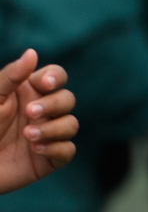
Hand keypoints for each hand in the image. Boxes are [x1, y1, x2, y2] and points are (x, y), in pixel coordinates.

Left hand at [0, 51, 75, 190]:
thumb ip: (11, 76)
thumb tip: (32, 53)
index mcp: (28, 93)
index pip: (56, 76)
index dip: (56, 77)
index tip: (45, 84)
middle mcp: (42, 112)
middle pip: (68, 99)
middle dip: (54, 105)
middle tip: (30, 113)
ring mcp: (48, 135)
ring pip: (71, 124)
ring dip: (53, 128)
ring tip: (28, 136)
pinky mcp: (49, 158)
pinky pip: (68, 150)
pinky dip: (56, 148)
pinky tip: (35, 149)